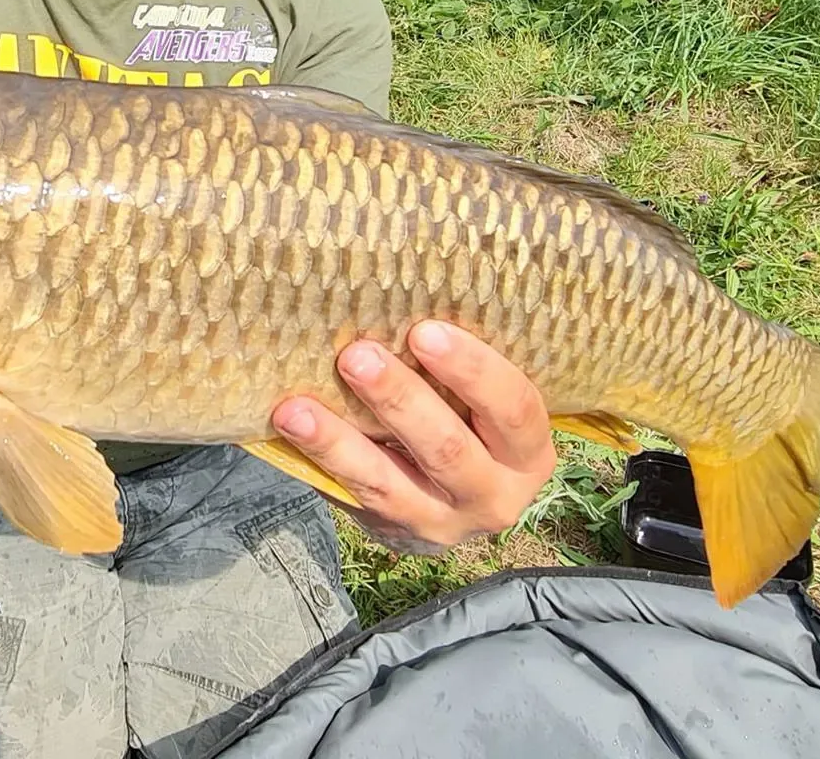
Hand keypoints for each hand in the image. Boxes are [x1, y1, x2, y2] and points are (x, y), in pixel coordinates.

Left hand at [271, 321, 555, 553]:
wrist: (453, 501)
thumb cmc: (471, 421)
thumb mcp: (488, 404)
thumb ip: (464, 369)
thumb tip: (402, 288)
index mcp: (528, 453)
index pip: (514, 408)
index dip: (473, 370)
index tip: (425, 330)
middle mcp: (494, 495)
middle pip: (448, 448)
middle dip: (399, 399)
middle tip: (356, 355)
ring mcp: (441, 523)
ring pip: (388, 484)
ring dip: (339, 441)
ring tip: (298, 409)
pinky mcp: (393, 532)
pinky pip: (352, 496)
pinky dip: (319, 460)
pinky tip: (290, 429)